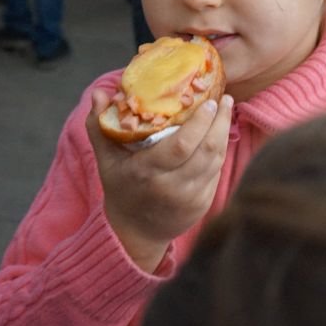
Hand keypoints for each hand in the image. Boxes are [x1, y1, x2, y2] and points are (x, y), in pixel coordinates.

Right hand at [87, 90, 233, 272]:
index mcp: (147, 172)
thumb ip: (98, 125)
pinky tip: (220, 133)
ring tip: (226, 110)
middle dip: (219, 122)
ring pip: (216, 160)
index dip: (199, 123)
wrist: (135, 232)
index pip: (180, 145)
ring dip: (224, 133)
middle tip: (225, 99)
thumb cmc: (120, 187)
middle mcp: (172, 187)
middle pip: (206, 151)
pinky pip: (217, 172)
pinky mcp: (203, 204)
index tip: (208, 101)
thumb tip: (98, 93)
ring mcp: (191, 198)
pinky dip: (220, 150)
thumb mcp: (105, 159)